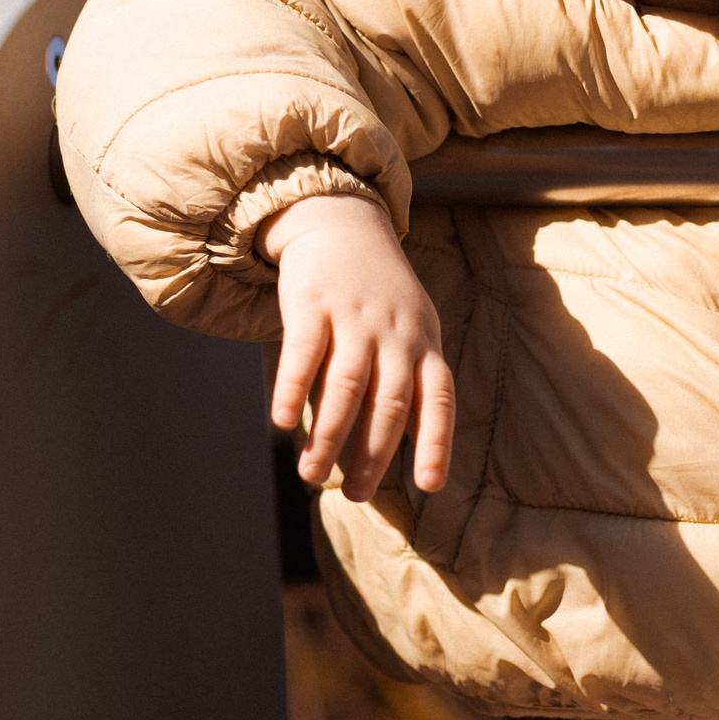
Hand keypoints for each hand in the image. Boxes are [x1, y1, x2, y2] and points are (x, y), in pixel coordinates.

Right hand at [260, 194, 454, 499]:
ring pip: (346, 387)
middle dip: (373, 456)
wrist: (341, 223)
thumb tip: (386, 455)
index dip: (435, 442)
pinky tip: (281, 423)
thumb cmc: (377, 296)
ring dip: (329, 437)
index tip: (429, 486)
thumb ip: (406, 384)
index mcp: (424, 344)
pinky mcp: (313, 303)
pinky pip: (304, 353)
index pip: (437, 400)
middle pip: (389, 404)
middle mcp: (395, 333)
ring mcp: (355, 318)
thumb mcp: (410, 331)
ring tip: (312, 476)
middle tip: (356, 496)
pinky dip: (293, 390)